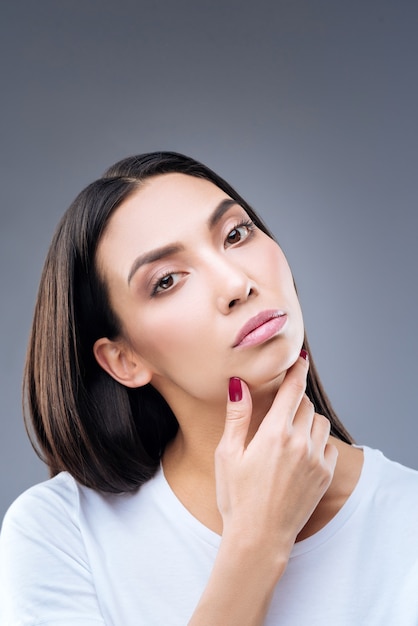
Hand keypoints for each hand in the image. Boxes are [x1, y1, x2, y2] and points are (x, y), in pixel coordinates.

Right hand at [215, 352, 337, 563]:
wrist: (259, 538)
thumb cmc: (236, 497)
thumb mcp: (228, 454)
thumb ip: (237, 416)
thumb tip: (238, 384)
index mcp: (275, 433)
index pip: (293, 390)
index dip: (297, 370)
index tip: (300, 358)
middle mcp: (300, 443)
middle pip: (306, 405)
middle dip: (295, 401)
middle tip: (280, 410)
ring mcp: (316, 460)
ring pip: (320, 424)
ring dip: (308, 420)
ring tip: (290, 432)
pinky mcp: (325, 476)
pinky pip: (330, 447)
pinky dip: (319, 442)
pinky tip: (302, 452)